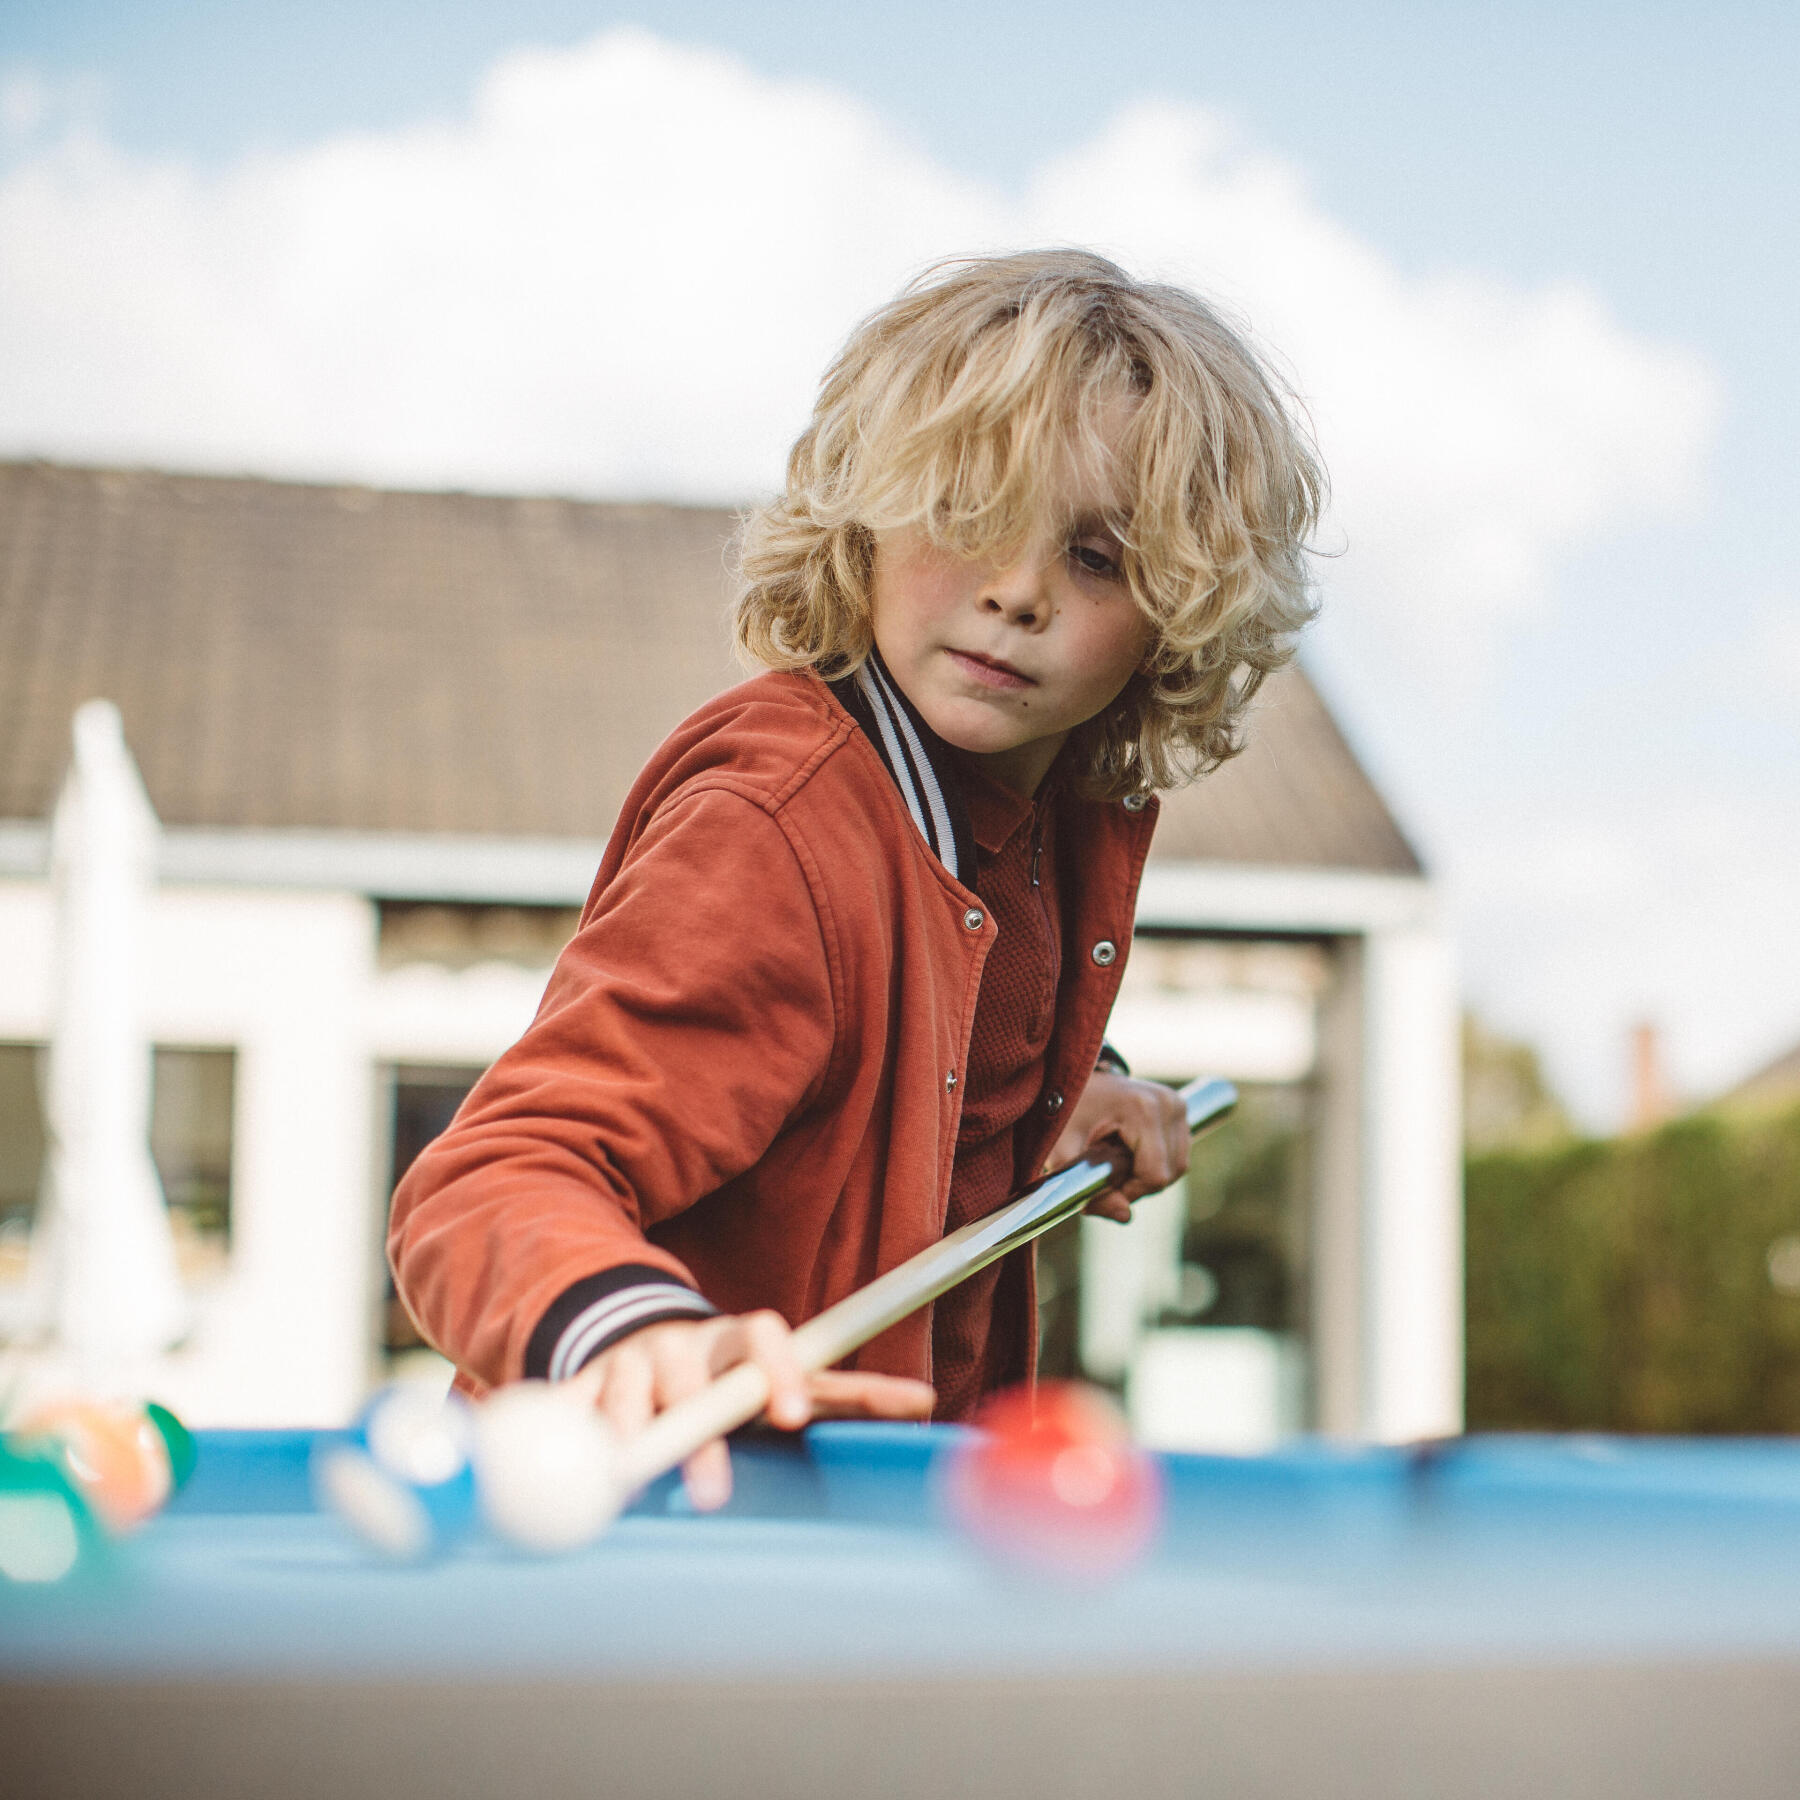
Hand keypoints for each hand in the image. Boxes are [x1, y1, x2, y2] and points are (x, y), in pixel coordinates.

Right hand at [568, 1311, 934, 1511]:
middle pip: (689, 1375)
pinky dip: (562, 1430)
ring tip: (630, 1481)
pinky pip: (565, 1409)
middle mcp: (681, 1343)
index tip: (795, 1415)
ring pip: (627, 1391)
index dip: (780, 1369)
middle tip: (711, 1492)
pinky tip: (558, 1461)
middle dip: (699, 1432)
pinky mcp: (581, 1387)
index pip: (764, 1335)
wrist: (650, 1345)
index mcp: (738, 1338)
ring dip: (629, 1433)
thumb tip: (927, 1403)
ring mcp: (627, 1362)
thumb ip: (850, 1394)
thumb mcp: (786, 1382)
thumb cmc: (735, 1379)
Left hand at [1042, 1070, 1190, 1223]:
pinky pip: (1177, 1155)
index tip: (1101, 1189)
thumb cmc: (1065, 1113)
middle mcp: (1168, 1103)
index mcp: (1143, 1109)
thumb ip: (1089, 1188)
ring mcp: (1177, 1104)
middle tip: (1104, 1177)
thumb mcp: (1063, 1151)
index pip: (1154, 1175)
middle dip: (1137, 1186)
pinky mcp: (1180, 1108)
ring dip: (1147, 1176)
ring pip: (1177, 1166)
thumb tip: (1126, 1217)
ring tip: (1114, 1162)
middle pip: (1169, 1173)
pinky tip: (1129, 1152)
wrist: (1075, 1081)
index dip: (1129, 1193)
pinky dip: (1155, 1164)